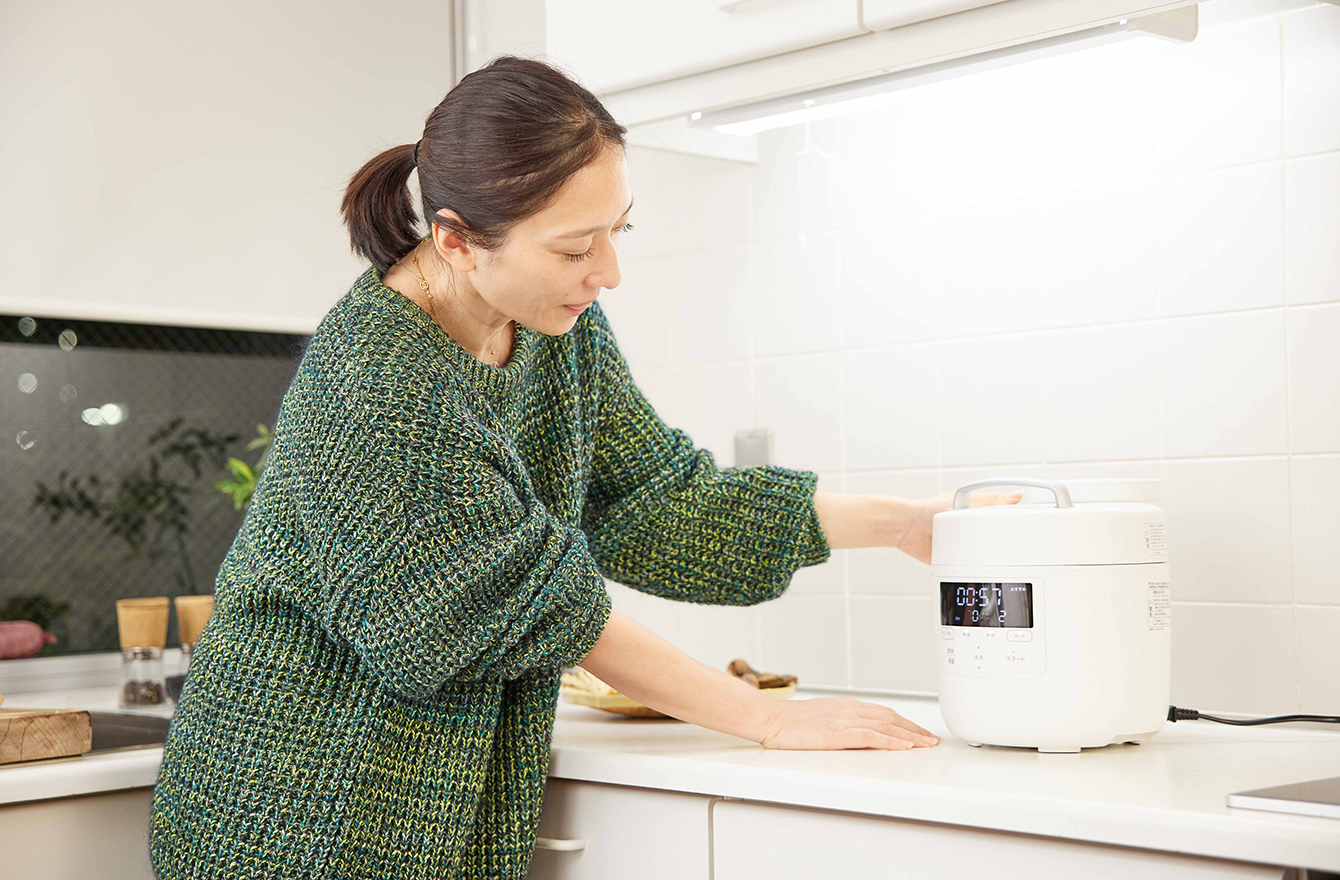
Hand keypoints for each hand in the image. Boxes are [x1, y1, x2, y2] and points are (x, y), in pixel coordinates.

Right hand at [759, 696, 940, 749]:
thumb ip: (842, 723)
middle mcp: (850, 710)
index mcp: (846, 706)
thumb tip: (857, 734)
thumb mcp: (821, 718)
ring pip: (886, 726)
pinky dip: (890, 740)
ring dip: (910, 736)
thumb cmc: (790, 722)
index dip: (905, 723)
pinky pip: (870, 736)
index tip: (919, 732)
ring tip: (926, 745)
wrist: (771, 719)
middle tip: (931, 740)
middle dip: (914, 729)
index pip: (884, 713)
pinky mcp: (837, 734)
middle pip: (891, 718)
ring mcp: (844, 721)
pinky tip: (903, 746)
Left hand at [893, 489, 1022, 564]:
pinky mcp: (954, 562)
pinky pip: (968, 570)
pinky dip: (975, 573)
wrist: (906, 529)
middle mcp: (972, 532)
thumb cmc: (929, 510)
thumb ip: (991, 501)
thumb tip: (1018, 496)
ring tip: (1003, 565)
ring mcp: (963, 549)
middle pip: (997, 542)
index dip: (1016, 528)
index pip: (1003, 520)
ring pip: (985, 559)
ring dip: (991, 563)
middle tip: (1018, 554)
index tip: (1030, 532)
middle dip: (1007, 549)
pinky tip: (983, 574)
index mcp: (977, 515)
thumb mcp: (965, 502)